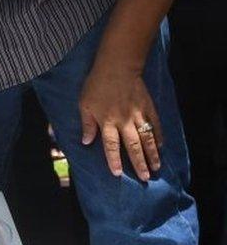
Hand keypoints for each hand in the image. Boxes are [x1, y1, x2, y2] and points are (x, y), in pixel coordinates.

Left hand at [79, 65, 162, 180]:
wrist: (117, 67)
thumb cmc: (96, 85)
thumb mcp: (84, 104)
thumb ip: (87, 124)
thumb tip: (85, 142)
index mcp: (107, 122)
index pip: (110, 146)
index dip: (113, 160)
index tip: (117, 174)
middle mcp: (124, 121)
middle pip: (132, 146)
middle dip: (138, 163)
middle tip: (144, 178)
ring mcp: (138, 115)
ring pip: (147, 138)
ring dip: (152, 154)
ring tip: (156, 168)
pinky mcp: (148, 107)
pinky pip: (155, 124)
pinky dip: (158, 136)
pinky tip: (160, 146)